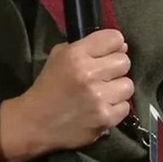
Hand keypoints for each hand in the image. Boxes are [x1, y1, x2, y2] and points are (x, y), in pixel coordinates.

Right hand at [0, 29, 132, 161]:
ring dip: (117, 90)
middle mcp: (89, 74)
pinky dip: (116, 109)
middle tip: (103, 77)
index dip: (114, 45)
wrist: (34, 123)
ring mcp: (98, 97)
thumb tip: (122, 47)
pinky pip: (125, 108)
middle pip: (124, 62)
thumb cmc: (49, 86)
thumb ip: (88, 46)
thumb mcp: (59, 56)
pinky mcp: (104, 118)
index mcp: (76, 55)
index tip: (108, 54)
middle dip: (115, 69)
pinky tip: (102, 109)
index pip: (115, 38)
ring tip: (103, 95)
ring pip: (128, 85)